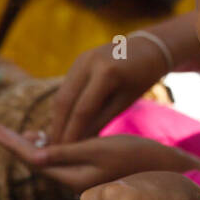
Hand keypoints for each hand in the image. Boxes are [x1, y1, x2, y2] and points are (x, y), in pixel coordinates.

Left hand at [0, 127, 195, 192]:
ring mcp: (83, 181)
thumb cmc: (137, 157)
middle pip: (38, 163)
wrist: (168, 174)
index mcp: (74, 178)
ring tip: (21, 132)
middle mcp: (74, 184)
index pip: (35, 160)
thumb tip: (33, 154)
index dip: (13, 144)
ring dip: (34, 147)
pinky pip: (63, 163)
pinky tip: (49, 139)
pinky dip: (52, 149)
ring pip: (50, 163)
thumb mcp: (101, 149)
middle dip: (18, 146)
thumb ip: (67, 152)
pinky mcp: (92, 177)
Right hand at [48, 37, 167, 143]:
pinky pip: (66, 87)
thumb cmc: (141, 78)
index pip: (82, 110)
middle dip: (58, 128)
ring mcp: (80, 59)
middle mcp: (88, 62)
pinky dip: (62, 107)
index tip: (65, 153)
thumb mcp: (125, 101)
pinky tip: (61, 123)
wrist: (147, 46)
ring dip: (56, 119)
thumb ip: (101, 120)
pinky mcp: (77, 60)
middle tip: (52, 151)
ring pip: (61, 94)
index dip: (72, 134)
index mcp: (107, 73)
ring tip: (55, 141)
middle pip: (65, 102)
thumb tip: (79, 145)